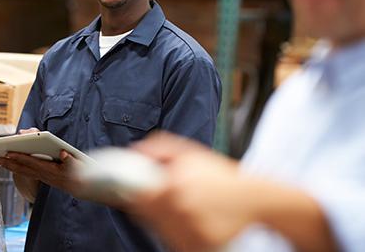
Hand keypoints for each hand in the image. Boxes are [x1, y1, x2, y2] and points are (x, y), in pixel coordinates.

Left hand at [0, 147, 82, 195]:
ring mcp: (41, 176)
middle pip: (22, 168)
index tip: (8, 153)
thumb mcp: (77, 164)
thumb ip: (69, 159)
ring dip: (10, 166)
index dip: (20, 157)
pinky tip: (11, 165)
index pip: (31, 162)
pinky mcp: (41, 176)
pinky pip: (26, 172)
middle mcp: (42, 174)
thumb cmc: (77, 172)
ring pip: (22, 171)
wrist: (79, 186)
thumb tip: (63, 153)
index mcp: (49, 170)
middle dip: (9, 163)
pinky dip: (17, 168)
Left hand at [126, 132, 253, 251]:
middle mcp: (179, 211)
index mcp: (173, 186)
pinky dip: (179, 233)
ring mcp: (189, 231)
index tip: (137, 192)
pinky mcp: (198, 247)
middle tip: (167, 198)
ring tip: (184, 208)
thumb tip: (136, 150)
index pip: (138, 197)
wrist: (255, 199)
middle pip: (147, 215)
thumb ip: (160, 148)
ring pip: (161, 229)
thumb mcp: (191, 153)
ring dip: (165, 220)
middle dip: (152, 206)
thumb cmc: (222, 176)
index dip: (135, 194)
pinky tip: (192, 220)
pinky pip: (176, 242)